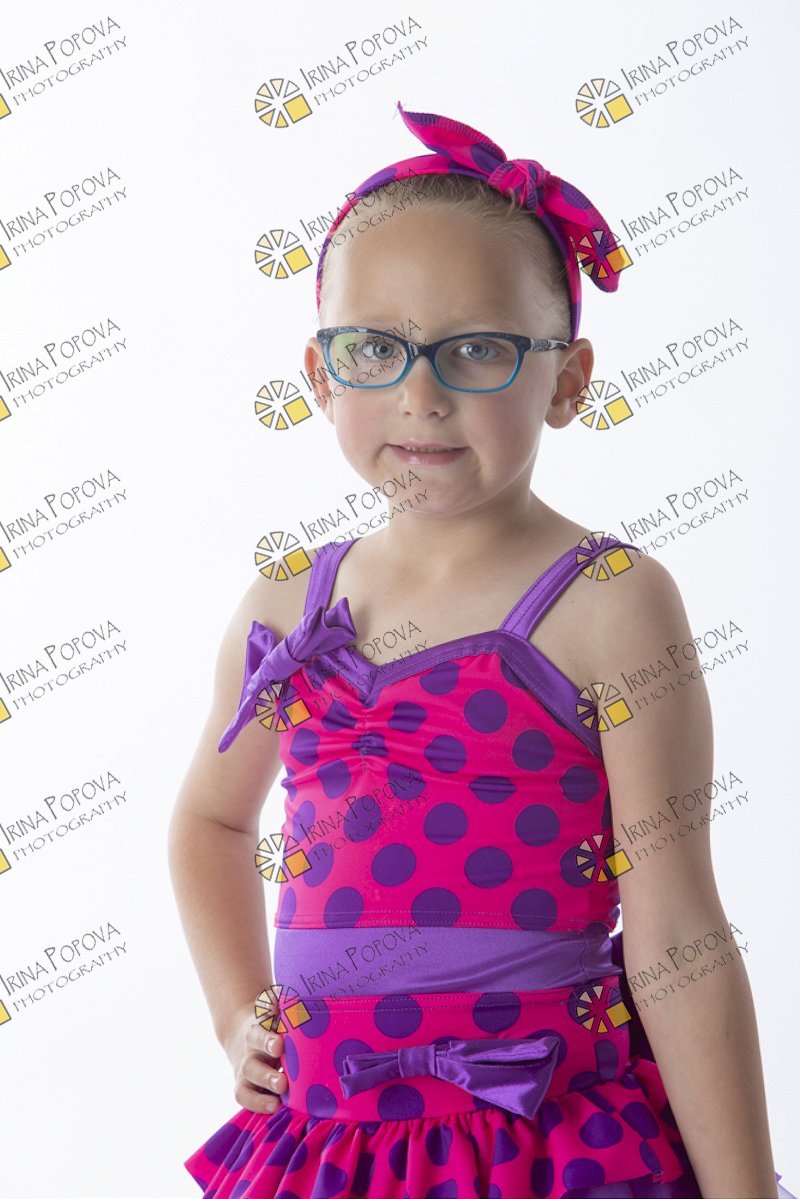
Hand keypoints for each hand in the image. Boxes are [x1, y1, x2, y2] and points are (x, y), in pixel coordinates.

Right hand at [222, 997, 287, 1114]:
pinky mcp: (244, 1088)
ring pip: (246, 1086)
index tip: (280, 1045)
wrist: (243, 1034)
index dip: (267, 1041)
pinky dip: (257, 1106)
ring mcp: (244, 1073)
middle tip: (283, 1083)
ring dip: (260, 1097)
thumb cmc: (272, 1022)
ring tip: (277, 1104)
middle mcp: (248, 1053)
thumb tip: (304, 1000)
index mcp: (256, 1031)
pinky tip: (274, 1110)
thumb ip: (287, 1004)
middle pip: (252, 1066)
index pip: (258, 1035)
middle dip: (266, 1076)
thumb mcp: (276, 1009)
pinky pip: (245, 1099)